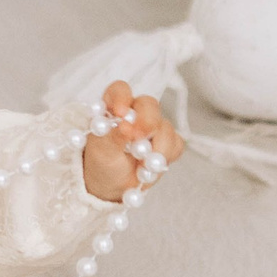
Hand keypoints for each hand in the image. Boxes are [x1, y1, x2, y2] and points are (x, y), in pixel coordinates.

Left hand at [82, 83, 184, 201]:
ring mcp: (154, 127)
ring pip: (165, 126)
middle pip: (149, 104)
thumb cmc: (102, 163)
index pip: (120, 90)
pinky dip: (166, 156)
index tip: (120, 112)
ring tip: (142, 166)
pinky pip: (176, 143)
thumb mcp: (101, 151)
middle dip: (147, 122)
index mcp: (114, 108)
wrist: (113, 185)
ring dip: (157, 147)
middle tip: (138, 139)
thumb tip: (125, 126)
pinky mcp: (167, 142)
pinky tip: (151, 167)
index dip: (122, 97)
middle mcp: (136, 113)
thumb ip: (112, 137)